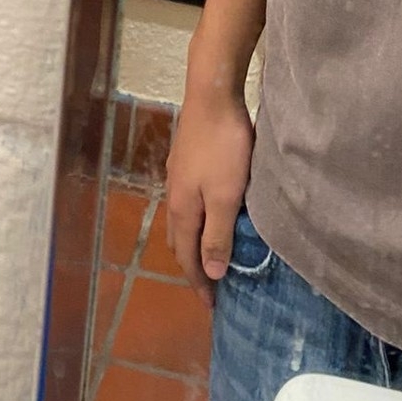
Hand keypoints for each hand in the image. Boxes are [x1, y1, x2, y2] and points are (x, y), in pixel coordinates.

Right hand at [164, 86, 254, 307]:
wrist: (212, 95)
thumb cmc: (223, 147)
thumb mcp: (226, 196)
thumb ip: (217, 235)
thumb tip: (209, 273)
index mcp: (183, 210)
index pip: (188, 258)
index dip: (199, 283)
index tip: (213, 305)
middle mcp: (174, 196)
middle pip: (180, 242)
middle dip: (193, 266)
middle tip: (212, 284)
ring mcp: (178, 176)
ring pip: (182, 221)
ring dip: (194, 242)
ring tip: (212, 253)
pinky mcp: (186, 160)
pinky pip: (187, 202)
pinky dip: (196, 219)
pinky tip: (210, 212)